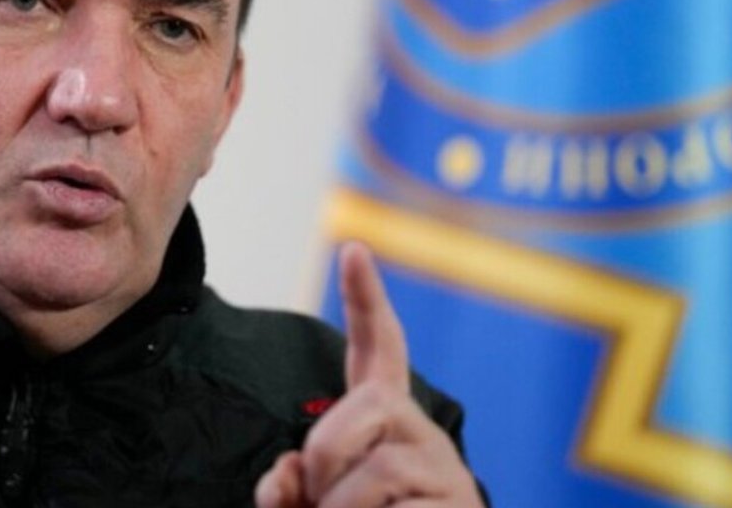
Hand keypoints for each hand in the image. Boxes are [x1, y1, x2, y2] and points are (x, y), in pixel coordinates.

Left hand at [254, 242, 482, 507]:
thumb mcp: (311, 503)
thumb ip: (292, 483)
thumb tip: (285, 479)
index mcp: (384, 424)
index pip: (378, 351)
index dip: (366, 301)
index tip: (355, 249)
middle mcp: (422, 435)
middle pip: (366, 410)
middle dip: (323, 455)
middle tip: (316, 501)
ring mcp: (447, 473)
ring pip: (376, 473)